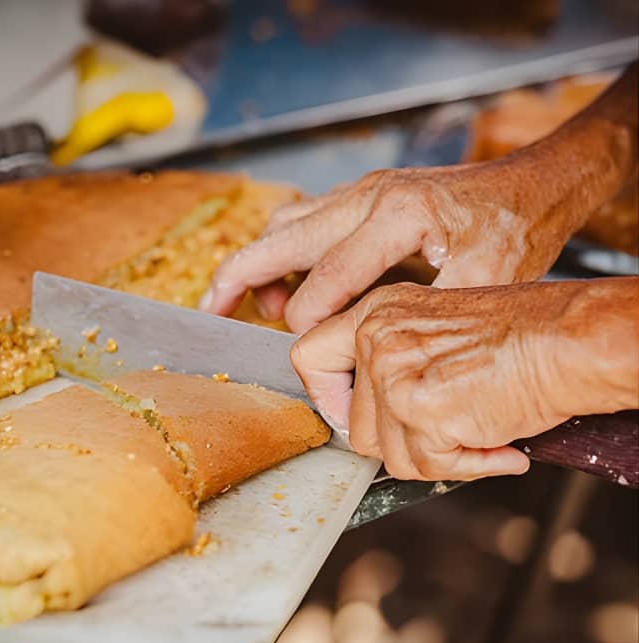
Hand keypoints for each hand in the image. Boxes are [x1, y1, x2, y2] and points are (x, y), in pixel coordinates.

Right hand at [201, 164, 561, 333]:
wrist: (531, 186)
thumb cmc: (514, 230)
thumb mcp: (486, 281)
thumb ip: (425, 316)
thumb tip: (378, 358)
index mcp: (396, 215)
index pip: (326, 279)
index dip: (306, 324)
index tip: (301, 357)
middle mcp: (367, 195)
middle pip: (278, 239)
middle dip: (236, 279)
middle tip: (208, 314)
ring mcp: (359, 191)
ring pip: (283, 225)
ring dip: (257, 263)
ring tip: (246, 305)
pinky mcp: (360, 196)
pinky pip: (302, 221)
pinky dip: (280, 252)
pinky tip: (285, 282)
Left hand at [290, 280, 637, 481]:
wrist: (568, 338)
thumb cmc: (519, 332)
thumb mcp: (436, 326)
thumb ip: (392, 363)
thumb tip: (370, 420)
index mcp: (376, 312)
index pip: (308, 357)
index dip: (326, 398)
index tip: (349, 416)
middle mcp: (377, 339)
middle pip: (355, 426)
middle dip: (401, 441)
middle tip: (445, 430)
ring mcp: (395, 375)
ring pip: (390, 455)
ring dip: (436, 456)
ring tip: (476, 429)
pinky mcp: (421, 410)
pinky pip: (426, 468)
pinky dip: (463, 466)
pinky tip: (493, 444)